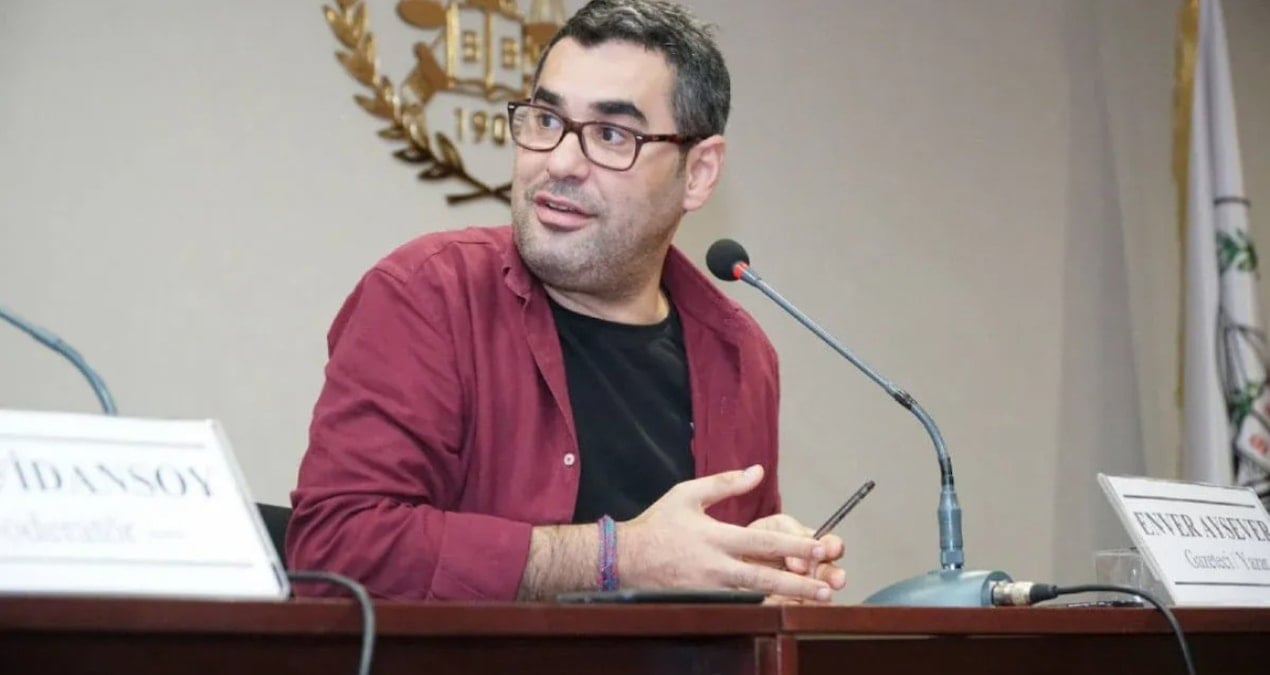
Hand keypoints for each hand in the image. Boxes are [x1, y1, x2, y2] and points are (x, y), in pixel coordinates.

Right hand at [618, 465, 833, 602]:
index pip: (762, 543)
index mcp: (715, 537)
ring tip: (815, 603)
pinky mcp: (703, 602)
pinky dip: (764, 609)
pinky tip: (785, 610)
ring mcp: (710, 589)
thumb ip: (725, 483)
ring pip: (755, 598)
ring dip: (787, 600)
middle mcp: (716, 566)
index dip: (794, 546)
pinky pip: (739, 607)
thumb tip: (758, 470)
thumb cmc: (657, 524)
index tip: (819, 547)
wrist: (624, 559)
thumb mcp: (688, 494)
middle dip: (800, 583)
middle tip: (828, 587)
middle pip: (765, 577)